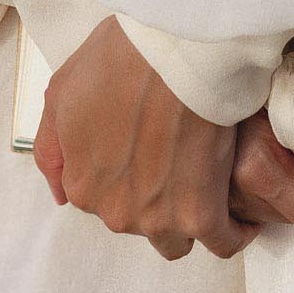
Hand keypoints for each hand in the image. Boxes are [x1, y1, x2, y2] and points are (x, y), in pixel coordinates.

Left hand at [32, 14, 256, 260]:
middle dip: (154, 196)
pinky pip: (223, 243)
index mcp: (82, 186)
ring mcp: (159, 218)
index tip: (146, 153)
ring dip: (188, 218)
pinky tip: (242, 215)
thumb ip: (52, 151)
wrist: (175, 49)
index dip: (125, 173)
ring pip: (176, 238)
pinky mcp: (202, 214)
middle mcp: (116, 212)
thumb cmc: (123, 58)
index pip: (103, 199)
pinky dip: (233, 232)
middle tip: (176, 157)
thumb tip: (60, 194)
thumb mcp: (62, 93)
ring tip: (206, 185)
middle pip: (139, 219)